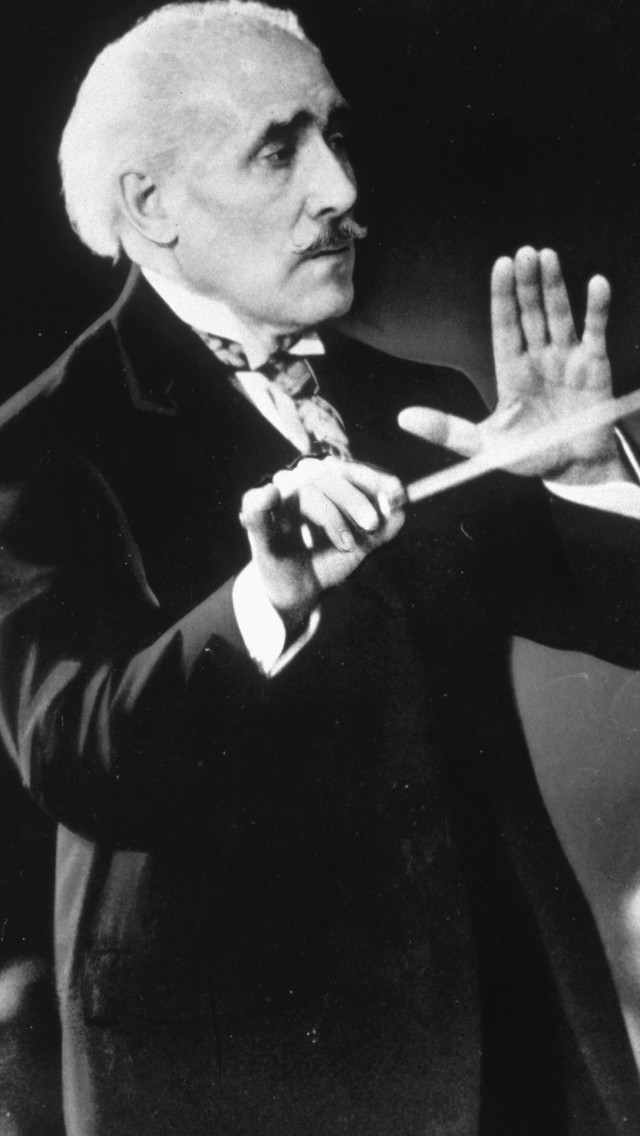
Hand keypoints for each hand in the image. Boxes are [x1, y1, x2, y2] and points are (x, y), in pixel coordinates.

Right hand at [239, 458, 405, 630]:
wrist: (296, 593)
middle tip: (373, 524)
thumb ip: (382, 530)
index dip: (374, 478)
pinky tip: (271, 496)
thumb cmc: (325, 561)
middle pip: (328, 477)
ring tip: (347, 542)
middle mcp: (300, 487)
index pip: (348, 471)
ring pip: (304, 492)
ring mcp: (277, 503)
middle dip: (355, 499)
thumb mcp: (359, 547)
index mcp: (324, 487)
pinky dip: (260, 501)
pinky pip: (253, 506)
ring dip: (330, 515)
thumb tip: (401, 510)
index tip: (398, 491)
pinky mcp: (255, 524)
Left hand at [399, 246, 627, 484]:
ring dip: (555, 287)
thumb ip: (446, 430)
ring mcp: (567, 360)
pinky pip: (595, 333)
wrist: (574, 472)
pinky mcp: (595, 368)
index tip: (501, 265)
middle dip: (527, 284)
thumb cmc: (530, 457)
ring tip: (547, 257)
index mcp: (511, 372)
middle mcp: (539, 359)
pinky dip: (596, 310)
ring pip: (559, 315)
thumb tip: (404, 417)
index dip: (503, 297)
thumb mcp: (483, 447)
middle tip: (524, 253)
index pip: (505, 326)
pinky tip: (595, 284)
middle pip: (531, 313)